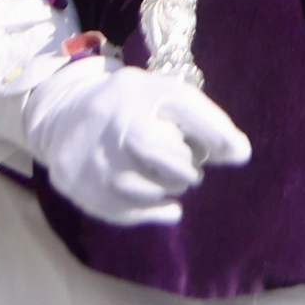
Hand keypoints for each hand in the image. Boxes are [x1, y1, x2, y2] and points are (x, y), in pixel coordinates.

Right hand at [23, 57, 248, 226]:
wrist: (62, 113)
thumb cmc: (129, 105)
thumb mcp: (162, 96)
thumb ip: (203, 120)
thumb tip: (242, 154)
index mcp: (140, 92)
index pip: (187, 109)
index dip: (217, 133)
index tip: (239, 153)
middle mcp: (116, 123)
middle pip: (171, 159)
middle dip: (189, 168)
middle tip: (189, 167)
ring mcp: (96, 159)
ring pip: (151, 190)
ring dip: (171, 189)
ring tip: (171, 179)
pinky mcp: (82, 188)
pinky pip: (128, 212)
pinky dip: (153, 212)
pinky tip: (164, 204)